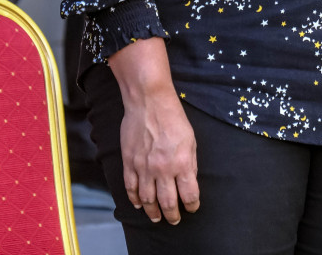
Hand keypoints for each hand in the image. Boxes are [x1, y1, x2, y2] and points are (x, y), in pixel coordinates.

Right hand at [118, 85, 199, 223]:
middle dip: (172, 215)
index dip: (192, 206)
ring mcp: (144, 167)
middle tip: (174, 220)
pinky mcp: (129, 162)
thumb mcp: (191, 140)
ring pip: (148, 199)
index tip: (192, 208)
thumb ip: (190, 163)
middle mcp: (163, 169)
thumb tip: (189, 180)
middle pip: (168, 202)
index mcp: (182, 164)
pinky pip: (131, 187)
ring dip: (153, 212)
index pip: (189, 195)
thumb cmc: (173, 118)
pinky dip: (134, 199)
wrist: (148, 102)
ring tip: (156, 218)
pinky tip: (139, 205)